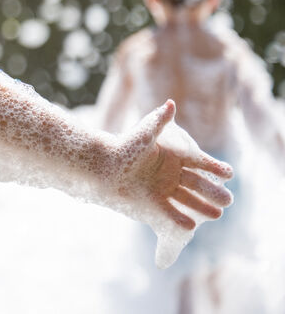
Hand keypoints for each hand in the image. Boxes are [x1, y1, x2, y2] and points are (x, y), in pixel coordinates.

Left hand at [116, 100, 233, 230]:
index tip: (228, 174)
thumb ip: (158, 120)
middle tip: (228, 200)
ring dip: (203, 208)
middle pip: (200, 184)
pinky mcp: (154, 204)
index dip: (215, 168)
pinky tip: (192, 225)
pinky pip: (171, 214)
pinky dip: (180, 219)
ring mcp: (165, 190)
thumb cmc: (122, 147)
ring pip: (190, 200)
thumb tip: (170, 103)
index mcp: (174, 157)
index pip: (200, 162)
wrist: (101, 166)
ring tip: (217, 215)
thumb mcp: (143, 134)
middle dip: (215, 192)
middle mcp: (173, 174)